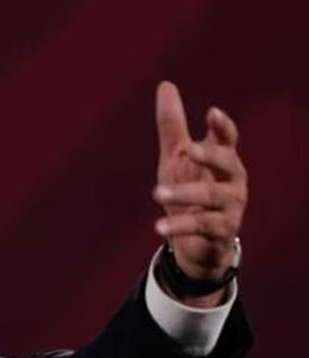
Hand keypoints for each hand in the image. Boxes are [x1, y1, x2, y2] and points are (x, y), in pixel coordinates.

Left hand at [152, 81, 246, 302]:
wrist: (196, 240)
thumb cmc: (189, 189)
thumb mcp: (176, 158)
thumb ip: (173, 126)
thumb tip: (165, 85)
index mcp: (223, 158)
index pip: (227, 138)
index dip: (222, 126)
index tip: (211, 113)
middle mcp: (233, 180)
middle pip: (227, 162)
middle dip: (209, 156)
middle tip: (187, 151)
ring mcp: (231, 206)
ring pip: (211, 197)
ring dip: (184, 194)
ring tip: (156, 194)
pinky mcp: (222, 230)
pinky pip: (203, 226)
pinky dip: (181, 226)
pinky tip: (158, 227)